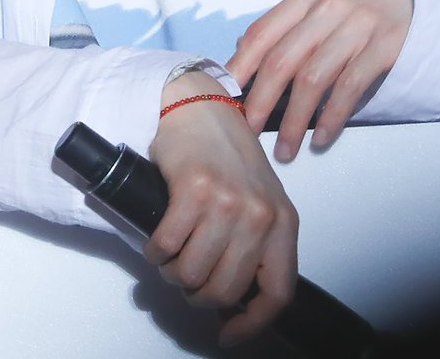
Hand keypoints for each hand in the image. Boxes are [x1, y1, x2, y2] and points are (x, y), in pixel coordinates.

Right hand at [145, 72, 297, 347]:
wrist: (202, 106)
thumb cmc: (227, 155)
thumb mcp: (258, 199)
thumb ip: (254, 244)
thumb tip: (233, 301)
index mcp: (282, 222)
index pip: (278, 292)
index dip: (251, 323)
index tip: (227, 333)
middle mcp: (260, 215)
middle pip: (226, 289)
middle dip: (198, 295)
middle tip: (185, 281)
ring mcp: (228, 202)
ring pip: (192, 272)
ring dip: (173, 273)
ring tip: (169, 258)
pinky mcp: (194, 189)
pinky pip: (168, 245)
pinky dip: (156, 251)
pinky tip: (157, 242)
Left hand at [227, 0, 413, 160]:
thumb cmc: (363, 1)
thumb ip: (290, 24)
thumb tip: (244, 57)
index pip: (263, 31)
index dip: (240, 66)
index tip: (225, 97)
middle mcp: (331, 5)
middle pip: (284, 58)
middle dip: (261, 100)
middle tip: (247, 131)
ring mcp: (360, 25)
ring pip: (314, 78)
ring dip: (295, 119)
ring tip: (285, 149)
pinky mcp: (385, 46)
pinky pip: (350, 88)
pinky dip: (332, 117)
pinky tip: (322, 138)